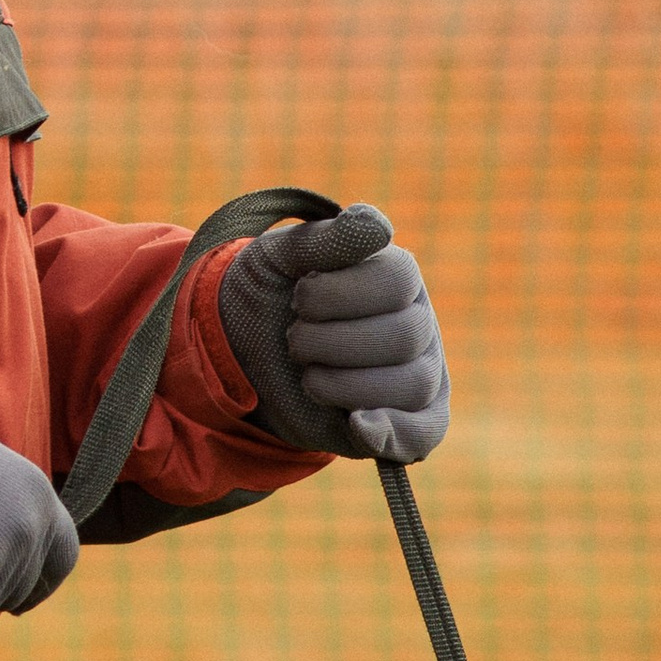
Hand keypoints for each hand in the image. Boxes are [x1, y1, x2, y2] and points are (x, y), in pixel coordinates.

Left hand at [218, 205, 449, 462]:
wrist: (237, 354)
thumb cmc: (269, 295)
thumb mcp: (280, 258)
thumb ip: (326, 239)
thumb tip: (379, 228)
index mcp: (396, 276)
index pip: (397, 281)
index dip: (336, 294)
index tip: (298, 296)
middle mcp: (417, 323)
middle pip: (402, 336)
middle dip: (329, 341)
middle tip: (294, 338)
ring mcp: (415, 374)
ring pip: (410, 384)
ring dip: (340, 382)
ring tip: (307, 371)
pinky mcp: (401, 422)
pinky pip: (422, 433)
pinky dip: (392, 431)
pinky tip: (358, 423)